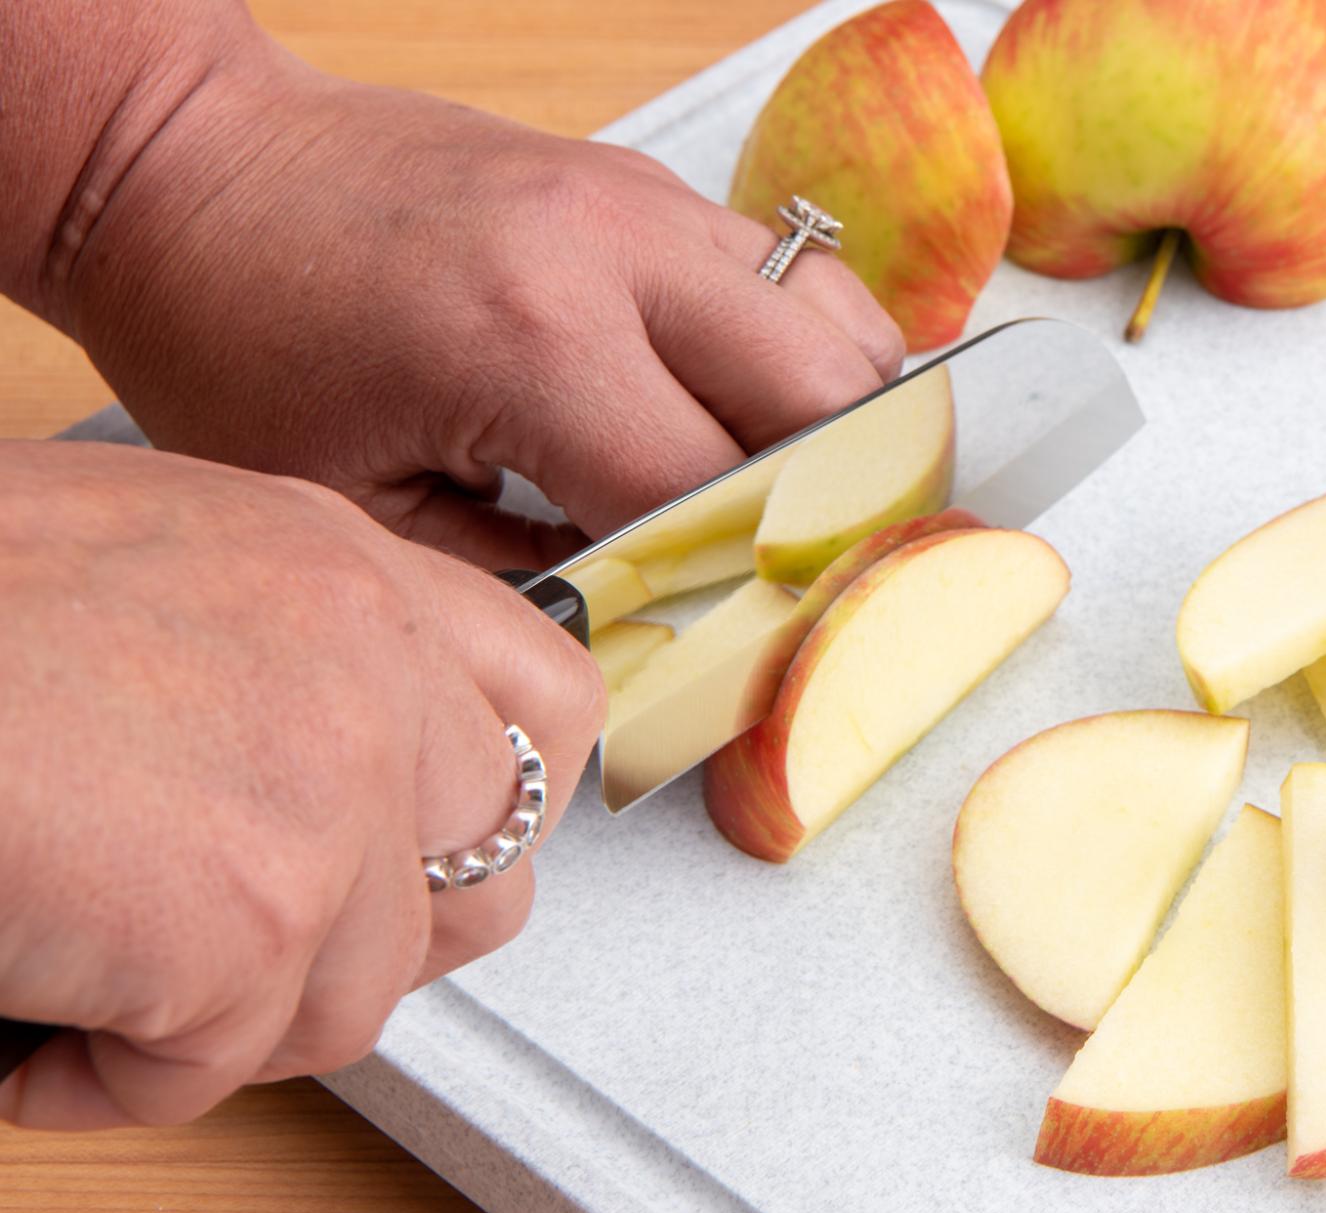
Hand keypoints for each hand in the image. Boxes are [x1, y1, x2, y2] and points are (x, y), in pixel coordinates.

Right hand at [0, 441, 604, 1128]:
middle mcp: (366, 665)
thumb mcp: (140, 562)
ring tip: (85, 975)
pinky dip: (108, 1077)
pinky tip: (29, 1017)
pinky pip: (217, 1069)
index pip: (547, 699)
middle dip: (372, 938)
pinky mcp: (250, 921)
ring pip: (359, 997)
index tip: (439, 851)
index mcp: (339, 566)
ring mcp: (325, 794)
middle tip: (241, 948)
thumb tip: (319, 772)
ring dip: (218, 1022)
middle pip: (491, 874)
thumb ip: (275, 656)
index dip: (500, 799)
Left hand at [55, 31, 905, 569]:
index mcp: (532, 342)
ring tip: (789, 496)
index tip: (752, 643)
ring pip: (841, 320)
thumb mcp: (357, 507)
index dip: (753, 590)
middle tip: (798, 573)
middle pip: (832, 397)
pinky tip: (756, 410)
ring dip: (840, 421)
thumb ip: (523, 582)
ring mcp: (644, 199)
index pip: (728, 497)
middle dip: (835, 505)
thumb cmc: (237, 333)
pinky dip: (807, 351)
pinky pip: (792, 271)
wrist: (192, 164)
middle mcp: (615, 250)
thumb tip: (652, 627)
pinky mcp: (646, 184)